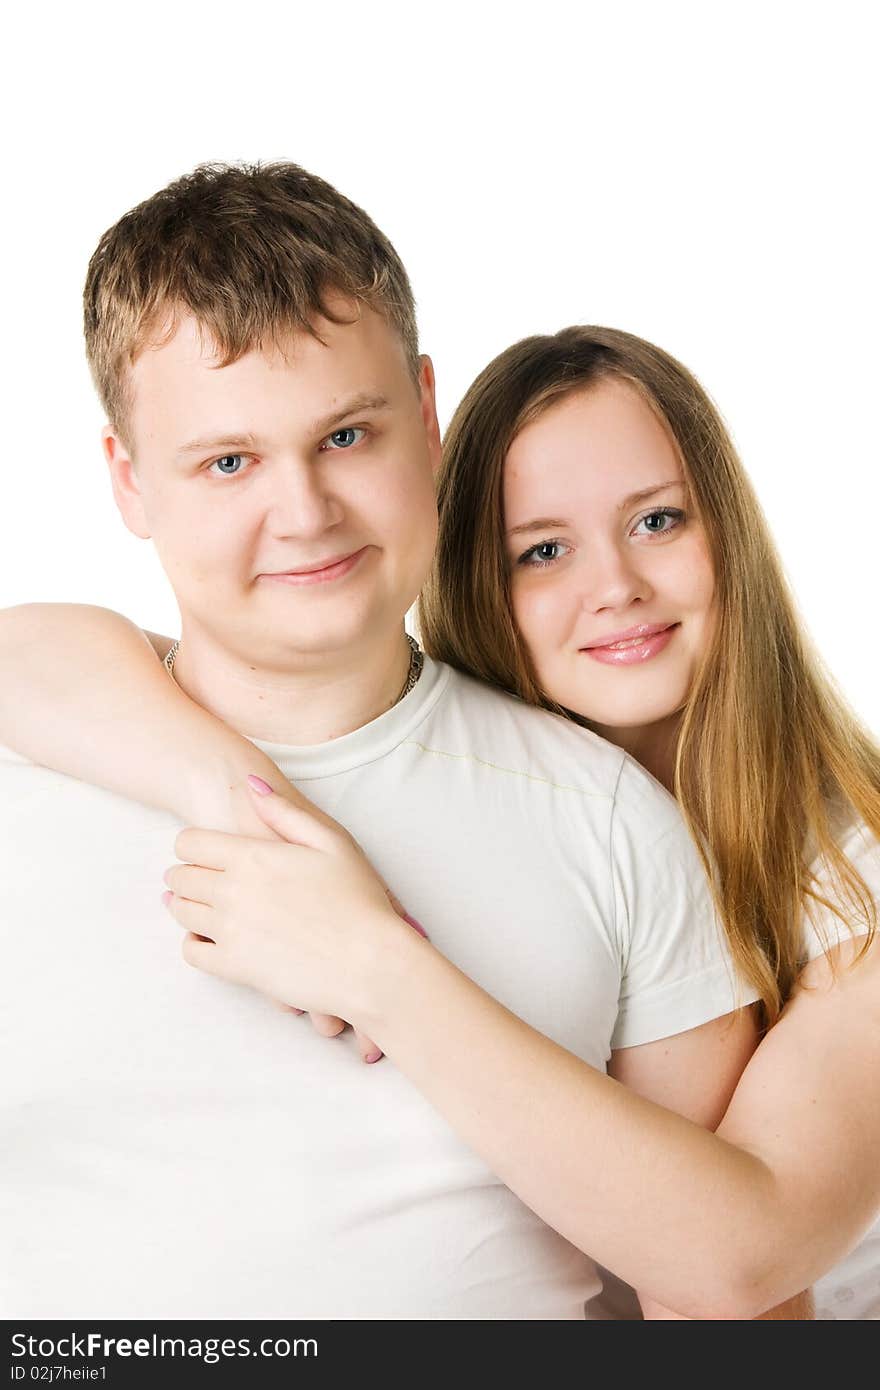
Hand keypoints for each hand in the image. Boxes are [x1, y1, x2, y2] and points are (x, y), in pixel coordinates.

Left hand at [162, 780, 427, 1055]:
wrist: (370, 962)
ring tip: (197, 904)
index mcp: (252, 857)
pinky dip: (194, 943)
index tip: (201, 850)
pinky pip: (192, 952)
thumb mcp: (332, 841)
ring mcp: (229, 931)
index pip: (190, 842)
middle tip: (195, 876)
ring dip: (184, 905)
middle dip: (184, 873)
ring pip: (181, 912)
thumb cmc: (359, 899)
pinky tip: (208, 938)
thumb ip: (285, 811)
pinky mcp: (234, 967)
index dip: (192, 843)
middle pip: (180, 877)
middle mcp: (232, 891)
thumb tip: (250, 784)